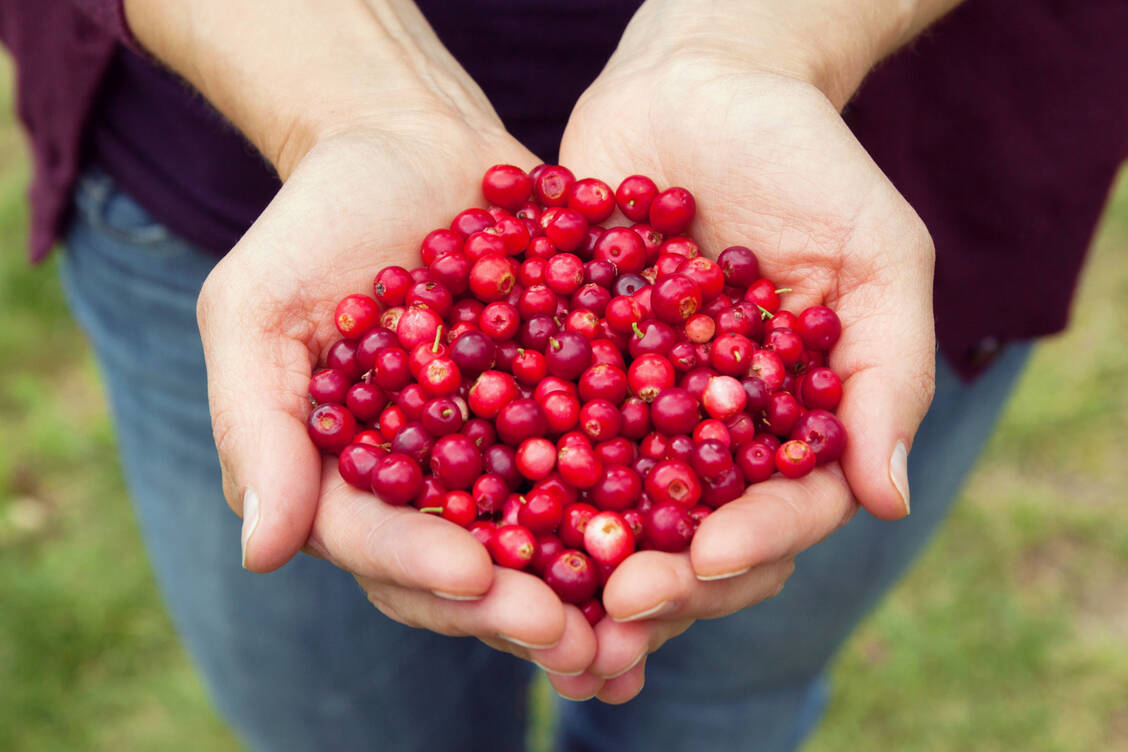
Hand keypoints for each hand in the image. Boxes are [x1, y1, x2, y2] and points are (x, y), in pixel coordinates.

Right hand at [197, 117, 597, 675]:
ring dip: (589, 588)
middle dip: (515, 606)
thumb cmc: (317, 223)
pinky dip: (643, 505)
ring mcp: (500, 456)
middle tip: (572, 634)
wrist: (411, 146)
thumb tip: (262, 554)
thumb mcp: (257, 309)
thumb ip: (257, 426)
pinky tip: (694, 537)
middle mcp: (427, 486)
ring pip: (542, 540)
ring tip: (640, 616)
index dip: (421, 564)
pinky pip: (606, 467)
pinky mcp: (566, 415)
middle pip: (466, 567)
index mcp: (345, 480)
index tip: (473, 574)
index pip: (374, 542)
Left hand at [550, 33, 935, 700]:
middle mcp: (710, 436)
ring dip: (575, 563)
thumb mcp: (874, 252)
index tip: (708, 559)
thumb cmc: (806, 158)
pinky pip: (532, 432)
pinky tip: (470, 519)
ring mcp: (632, 411)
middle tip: (614, 606)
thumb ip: (889, 372)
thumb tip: (890, 502)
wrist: (696, 85)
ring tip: (538, 605)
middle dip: (659, 576)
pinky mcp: (560, 372)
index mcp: (790, 427)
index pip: (784, 510)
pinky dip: (506, 478)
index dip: (751, 543)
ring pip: (607, 508)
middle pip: (691, 535)